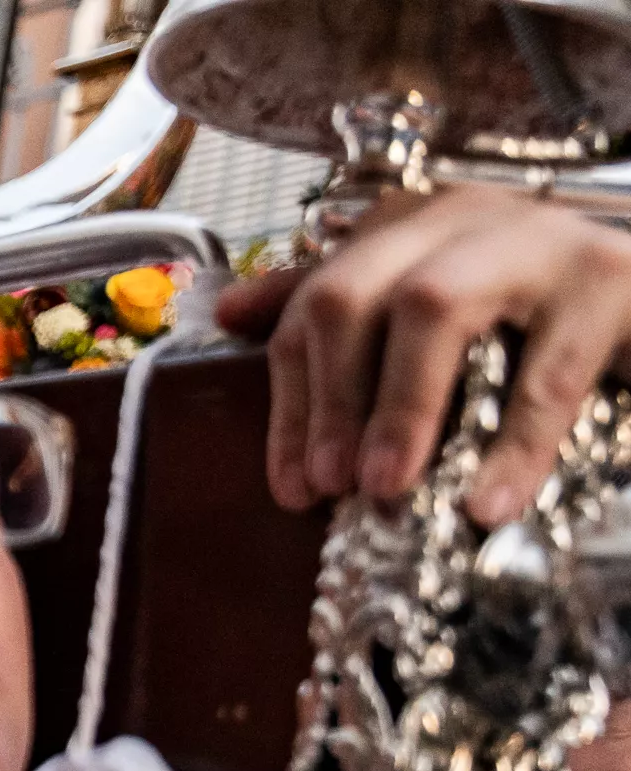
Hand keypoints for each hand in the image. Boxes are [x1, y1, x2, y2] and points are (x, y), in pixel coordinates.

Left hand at [216, 186, 630, 524]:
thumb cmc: (534, 311)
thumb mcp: (429, 304)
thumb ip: (334, 308)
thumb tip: (227, 313)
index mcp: (412, 226)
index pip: (316, 305)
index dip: (295, 400)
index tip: (294, 487)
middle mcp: (466, 219)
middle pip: (359, 292)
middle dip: (334, 396)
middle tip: (333, 486)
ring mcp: (538, 239)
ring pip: (436, 307)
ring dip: (401, 407)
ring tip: (386, 490)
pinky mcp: (611, 277)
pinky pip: (549, 369)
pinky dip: (514, 445)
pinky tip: (488, 502)